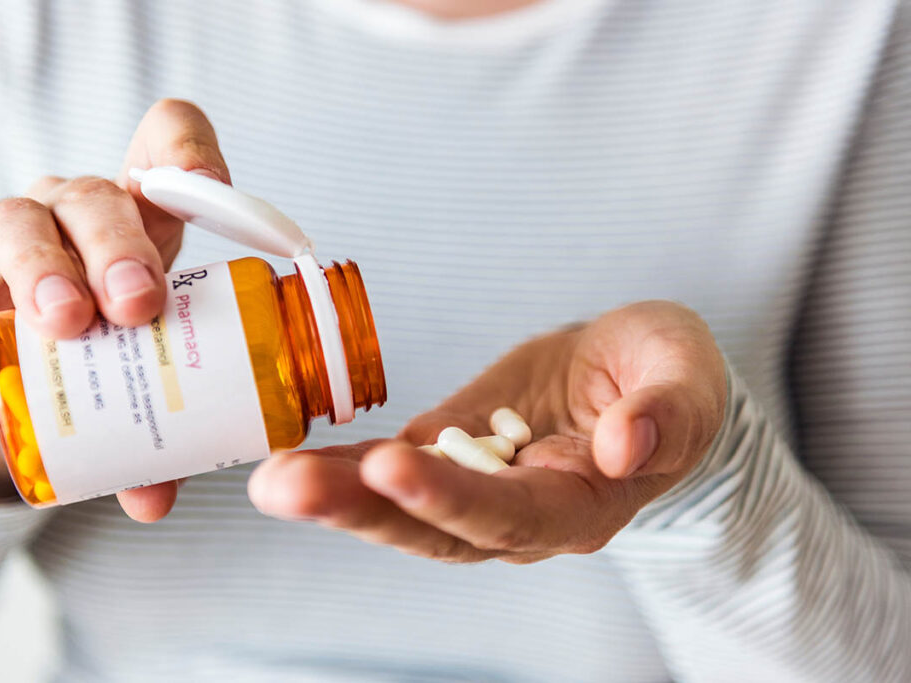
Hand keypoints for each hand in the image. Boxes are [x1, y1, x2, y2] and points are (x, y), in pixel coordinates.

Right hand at [0, 99, 229, 519]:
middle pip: (95, 196)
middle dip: (120, 246)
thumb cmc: (95, 363)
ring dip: (47, 273)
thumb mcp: (140, 385)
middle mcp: (71, 216)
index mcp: (138, 222)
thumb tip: (155, 498)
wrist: (4, 388)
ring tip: (69, 325)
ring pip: (20, 226)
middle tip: (139, 304)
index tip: (214, 192)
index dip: (189, 155)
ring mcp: (5, 241)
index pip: (163, 150)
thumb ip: (157, 437)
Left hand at [248, 301, 726, 562]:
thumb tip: (623, 447)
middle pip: (434, 528)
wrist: (631, 374)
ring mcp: (476, 487)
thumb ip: (668, 412)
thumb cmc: (665, 375)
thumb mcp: (687, 376)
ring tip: (271, 480)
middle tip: (285, 486)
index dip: (451, 498)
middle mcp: (520, 515)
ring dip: (334, 495)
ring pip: (401, 508)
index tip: (391, 467)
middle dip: (359, 509)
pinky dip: (343, 468)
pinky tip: (294, 460)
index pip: (510, 515)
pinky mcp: (448, 453)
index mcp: (583, 503)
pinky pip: (391, 468)